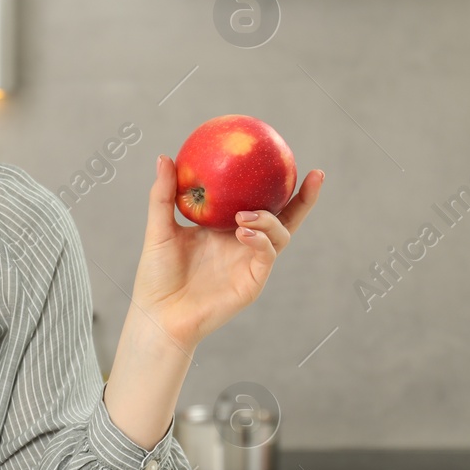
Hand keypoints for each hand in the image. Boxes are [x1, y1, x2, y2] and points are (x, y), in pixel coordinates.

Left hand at [129, 154, 323, 348]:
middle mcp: (243, 243)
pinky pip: (267, 256)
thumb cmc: (156, 274)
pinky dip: (260, 241)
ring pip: (279, 235)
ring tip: (245, 216)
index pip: (257, 201)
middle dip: (304, 198)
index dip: (275, 183)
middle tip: (313, 175)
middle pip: (283, 217)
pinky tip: (244, 233)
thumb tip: (165, 157)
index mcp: (226, 228)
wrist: (159, 314)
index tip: (285, 155)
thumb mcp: (159, 229)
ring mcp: (250, 262)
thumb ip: (163, 195)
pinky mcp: (252, 281)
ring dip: (268, 220)